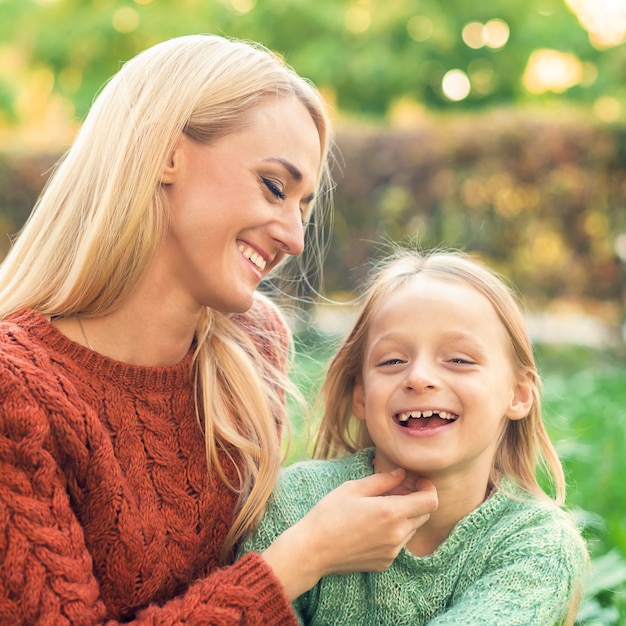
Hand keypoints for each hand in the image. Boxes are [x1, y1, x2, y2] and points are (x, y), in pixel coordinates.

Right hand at [263, 468, 436, 599]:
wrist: (313, 550)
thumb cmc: (329, 514)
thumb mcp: (353, 488)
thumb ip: (383, 480)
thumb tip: (402, 473)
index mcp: (391, 512)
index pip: (430, 501)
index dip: (428, 489)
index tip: (417, 482)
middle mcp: (397, 534)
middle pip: (424, 515)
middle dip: (415, 500)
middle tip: (394, 491)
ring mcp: (392, 551)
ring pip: (411, 529)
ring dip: (404, 516)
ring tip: (379, 509)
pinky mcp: (385, 563)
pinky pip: (398, 544)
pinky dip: (393, 532)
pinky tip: (370, 527)